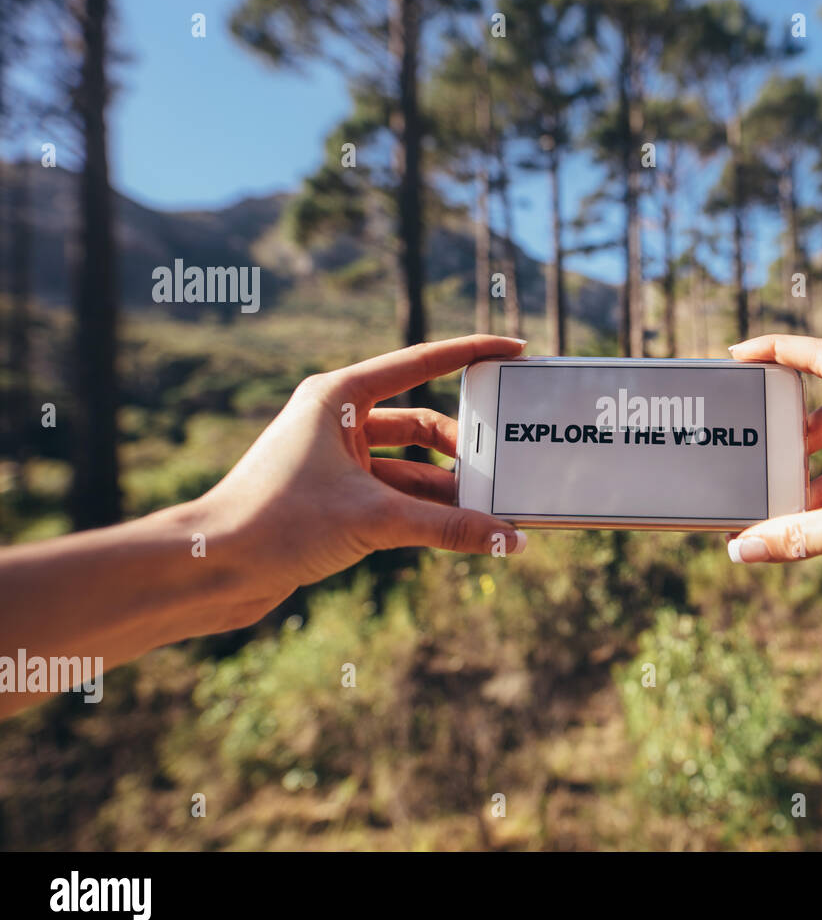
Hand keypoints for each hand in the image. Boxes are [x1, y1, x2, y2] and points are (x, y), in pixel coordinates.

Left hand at [197, 334, 527, 606]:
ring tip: (491, 508)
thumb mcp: (373, 519)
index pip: (420, 362)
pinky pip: (396, 496)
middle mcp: (337, 421)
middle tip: (503, 467)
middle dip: (463, 446)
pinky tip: (460, 530)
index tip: (513, 351)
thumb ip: (447, 528)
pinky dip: (426, 512)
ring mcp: (337, 462)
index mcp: (338, 396)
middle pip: (421, 422)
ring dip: (447, 487)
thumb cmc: (274, 523)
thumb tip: (509, 540)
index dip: (471, 354)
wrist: (208, 568)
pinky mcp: (335, 499)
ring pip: (410, 466)